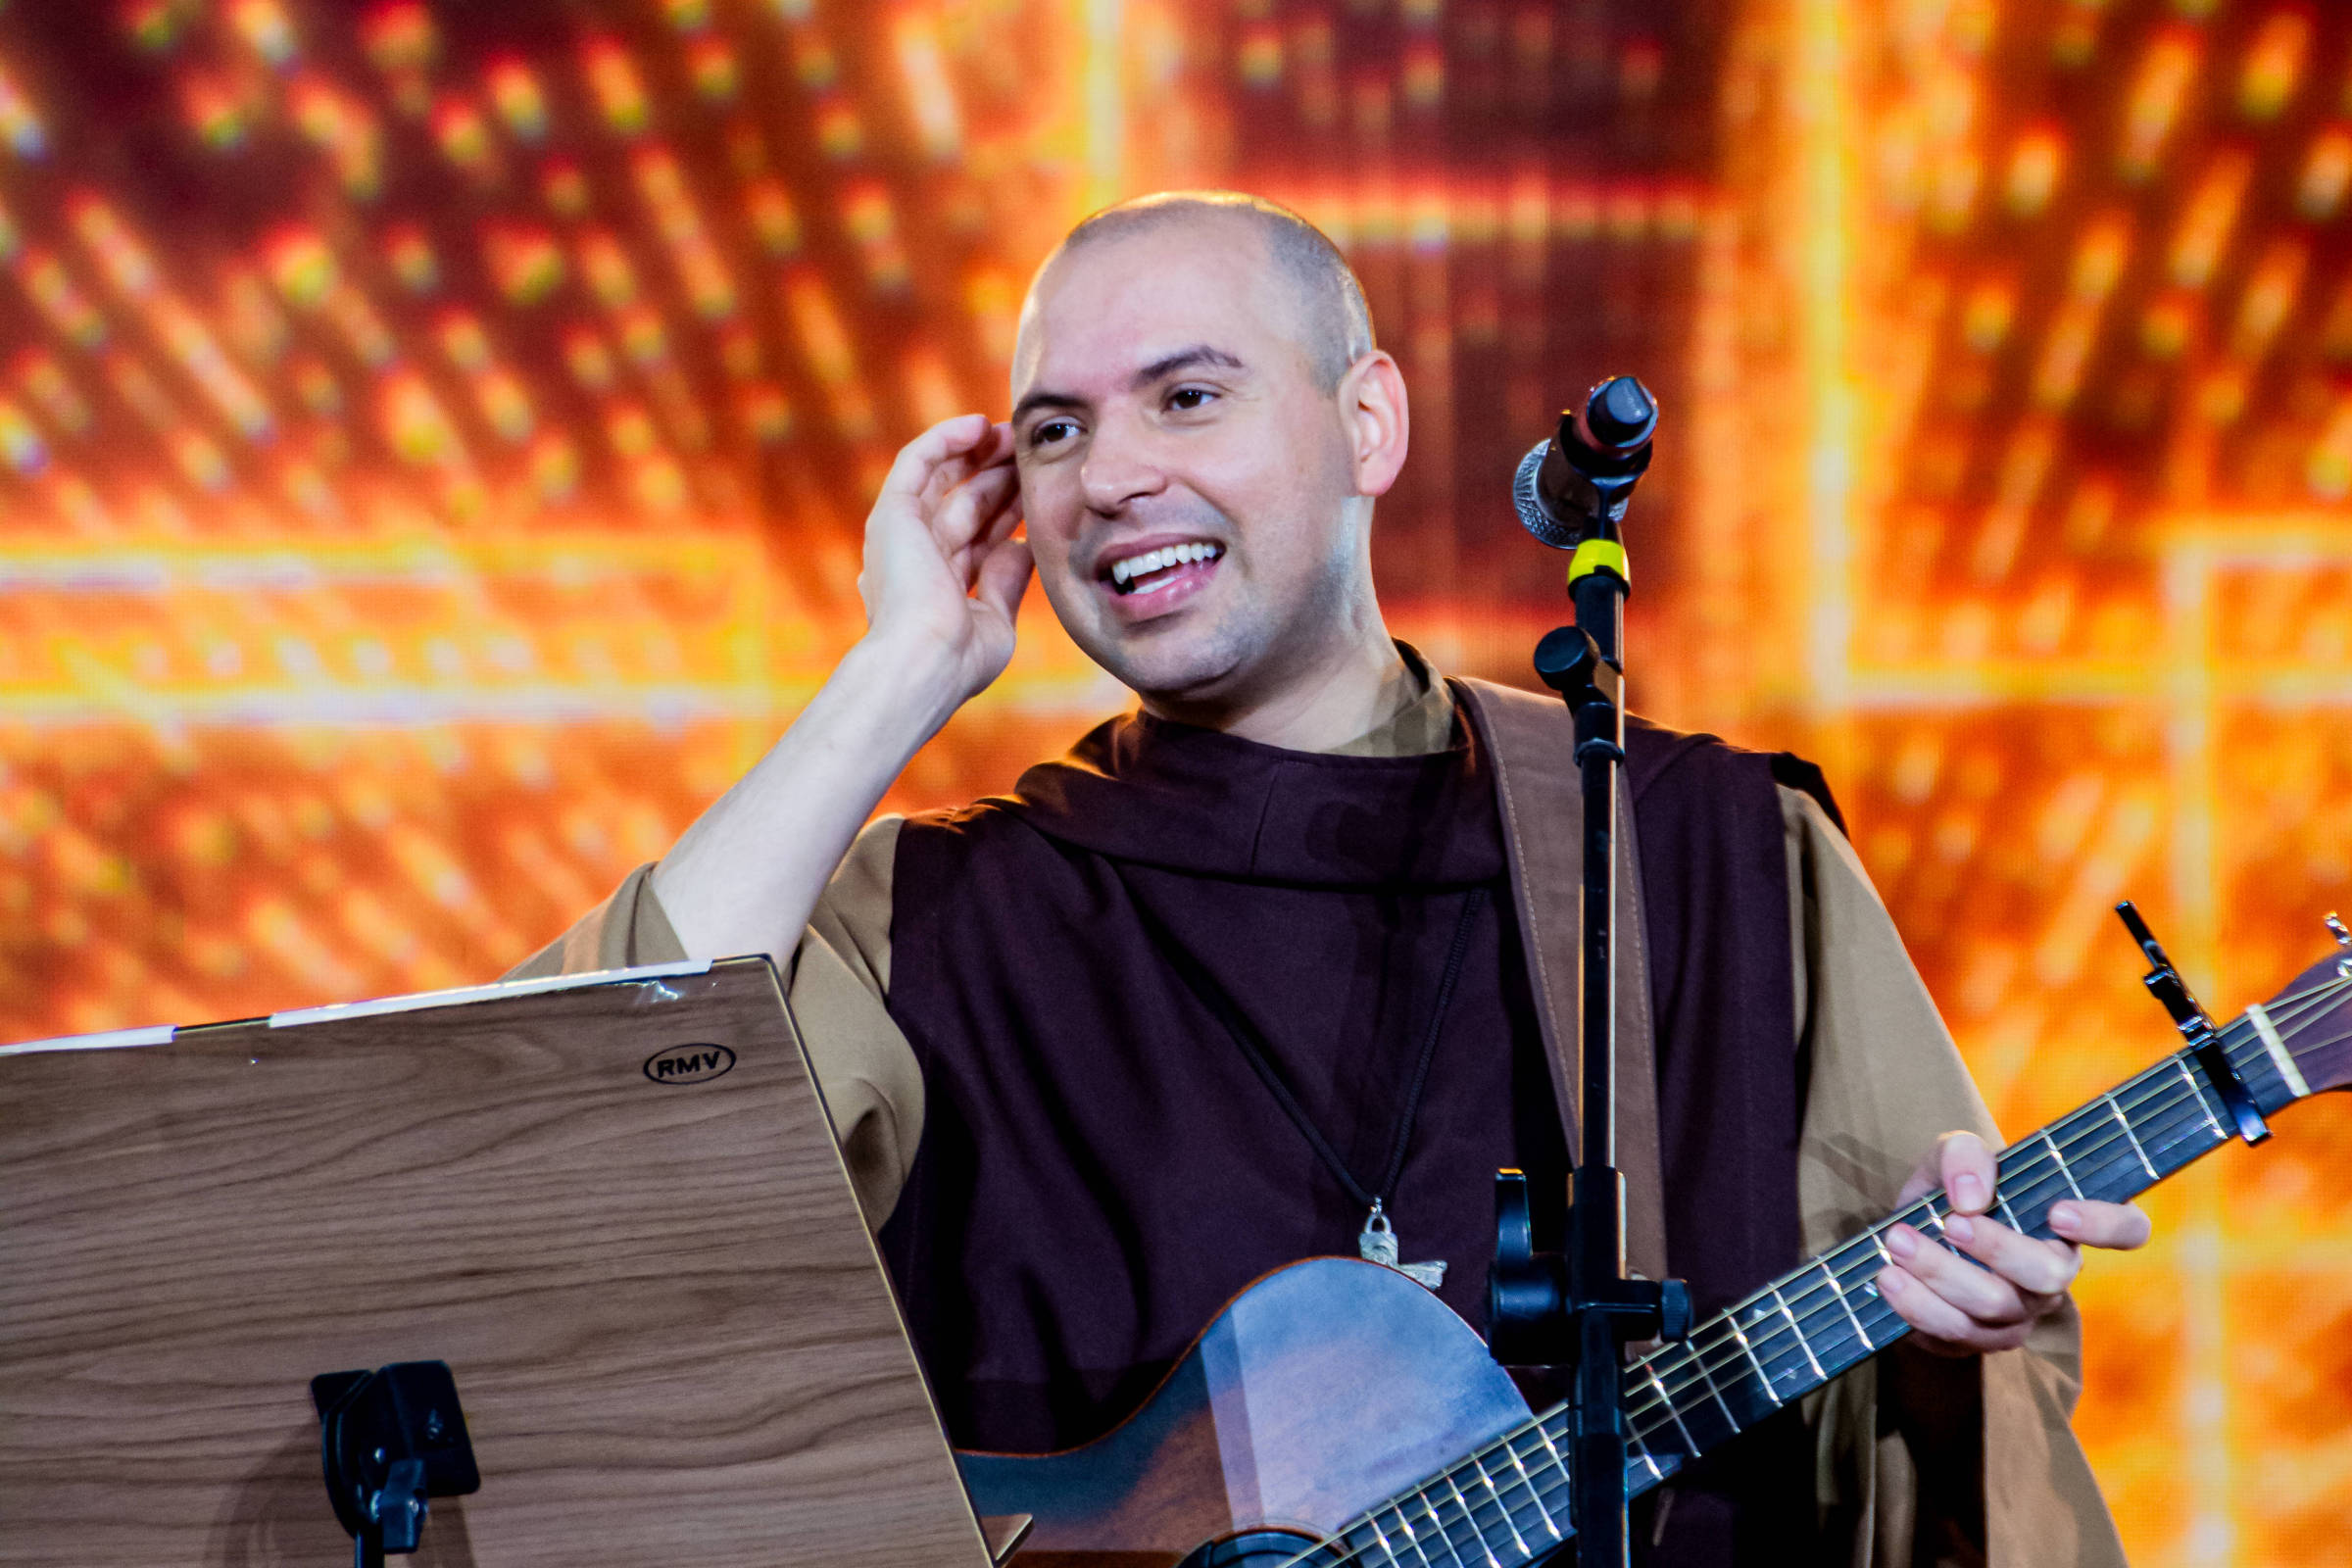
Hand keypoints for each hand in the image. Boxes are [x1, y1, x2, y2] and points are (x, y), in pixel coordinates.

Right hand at [857, 413, 1030, 703]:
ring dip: (979, 454)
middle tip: (1033, 453)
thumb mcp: (996, 620)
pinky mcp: (891, 513)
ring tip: (1014, 432)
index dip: (1009, 511)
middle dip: (1000, 478)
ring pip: (944, 478)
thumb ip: (1006, 581)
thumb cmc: (959, 658)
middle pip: (965, 504)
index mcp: (935, 587)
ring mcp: (900, 534)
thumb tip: (1022, 545)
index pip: (978, 537)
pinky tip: (980, 425)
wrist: (923, 660)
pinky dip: (946, 439)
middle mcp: (913, 557)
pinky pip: (918, 461)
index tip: (1040, 491)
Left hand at [1875, 1130, 2151, 1355]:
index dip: (2106, 1224)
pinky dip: (1917, 1303)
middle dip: (1999, 1248)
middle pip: (2049, 1275)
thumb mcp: (1950, 1156)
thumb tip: (1972, 1197)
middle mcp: (2053, 1273)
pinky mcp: (1978, 1338)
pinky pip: (1955, 1331)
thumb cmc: (1948, 1191)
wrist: (1905, 1238)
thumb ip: (1963, 1154)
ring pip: (1995, 1305)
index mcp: (2066, 1223)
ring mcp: (2020, 1313)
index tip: (2057, 1212)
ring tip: (1898, 1241)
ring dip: (1941, 1272)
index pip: (2127, 1228)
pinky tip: (1888, 1276)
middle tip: (1950, 1223)